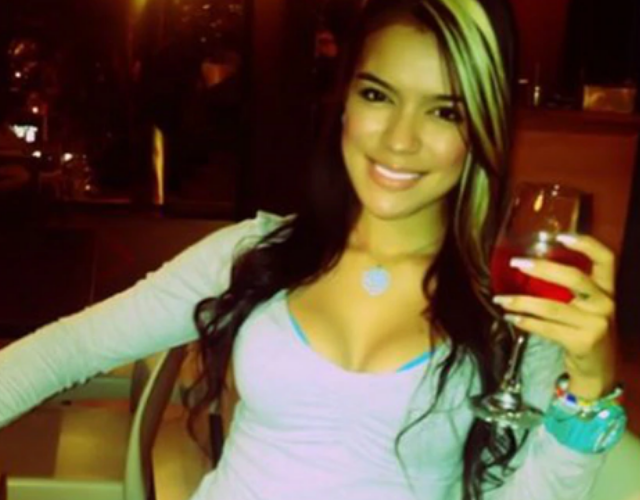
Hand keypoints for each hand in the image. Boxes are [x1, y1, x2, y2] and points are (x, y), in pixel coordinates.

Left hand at [492, 234, 615, 397]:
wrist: (598, 369)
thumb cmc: (585, 329)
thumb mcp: (586, 305)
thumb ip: (570, 287)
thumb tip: (530, 265)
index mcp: (607, 289)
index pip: (606, 259)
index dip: (587, 244)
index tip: (560, 236)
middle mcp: (605, 303)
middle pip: (575, 278)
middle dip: (542, 269)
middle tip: (516, 263)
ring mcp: (596, 324)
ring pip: (553, 307)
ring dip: (521, 301)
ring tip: (500, 299)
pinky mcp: (583, 343)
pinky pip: (547, 328)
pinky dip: (526, 322)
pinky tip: (510, 317)